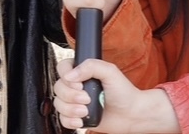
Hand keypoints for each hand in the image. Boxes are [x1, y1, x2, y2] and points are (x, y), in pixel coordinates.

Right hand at [54, 58, 179, 132]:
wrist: (130, 114)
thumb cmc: (123, 92)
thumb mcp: (110, 72)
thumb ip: (91, 66)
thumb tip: (70, 75)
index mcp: (83, 71)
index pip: (63, 68)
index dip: (66, 76)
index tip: (79, 84)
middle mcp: (77, 86)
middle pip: (58, 87)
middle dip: (71, 96)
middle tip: (87, 99)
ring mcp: (75, 101)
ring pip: (58, 104)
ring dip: (71, 109)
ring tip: (86, 111)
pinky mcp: (75, 116)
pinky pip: (62, 119)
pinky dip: (70, 121)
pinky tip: (81, 120)